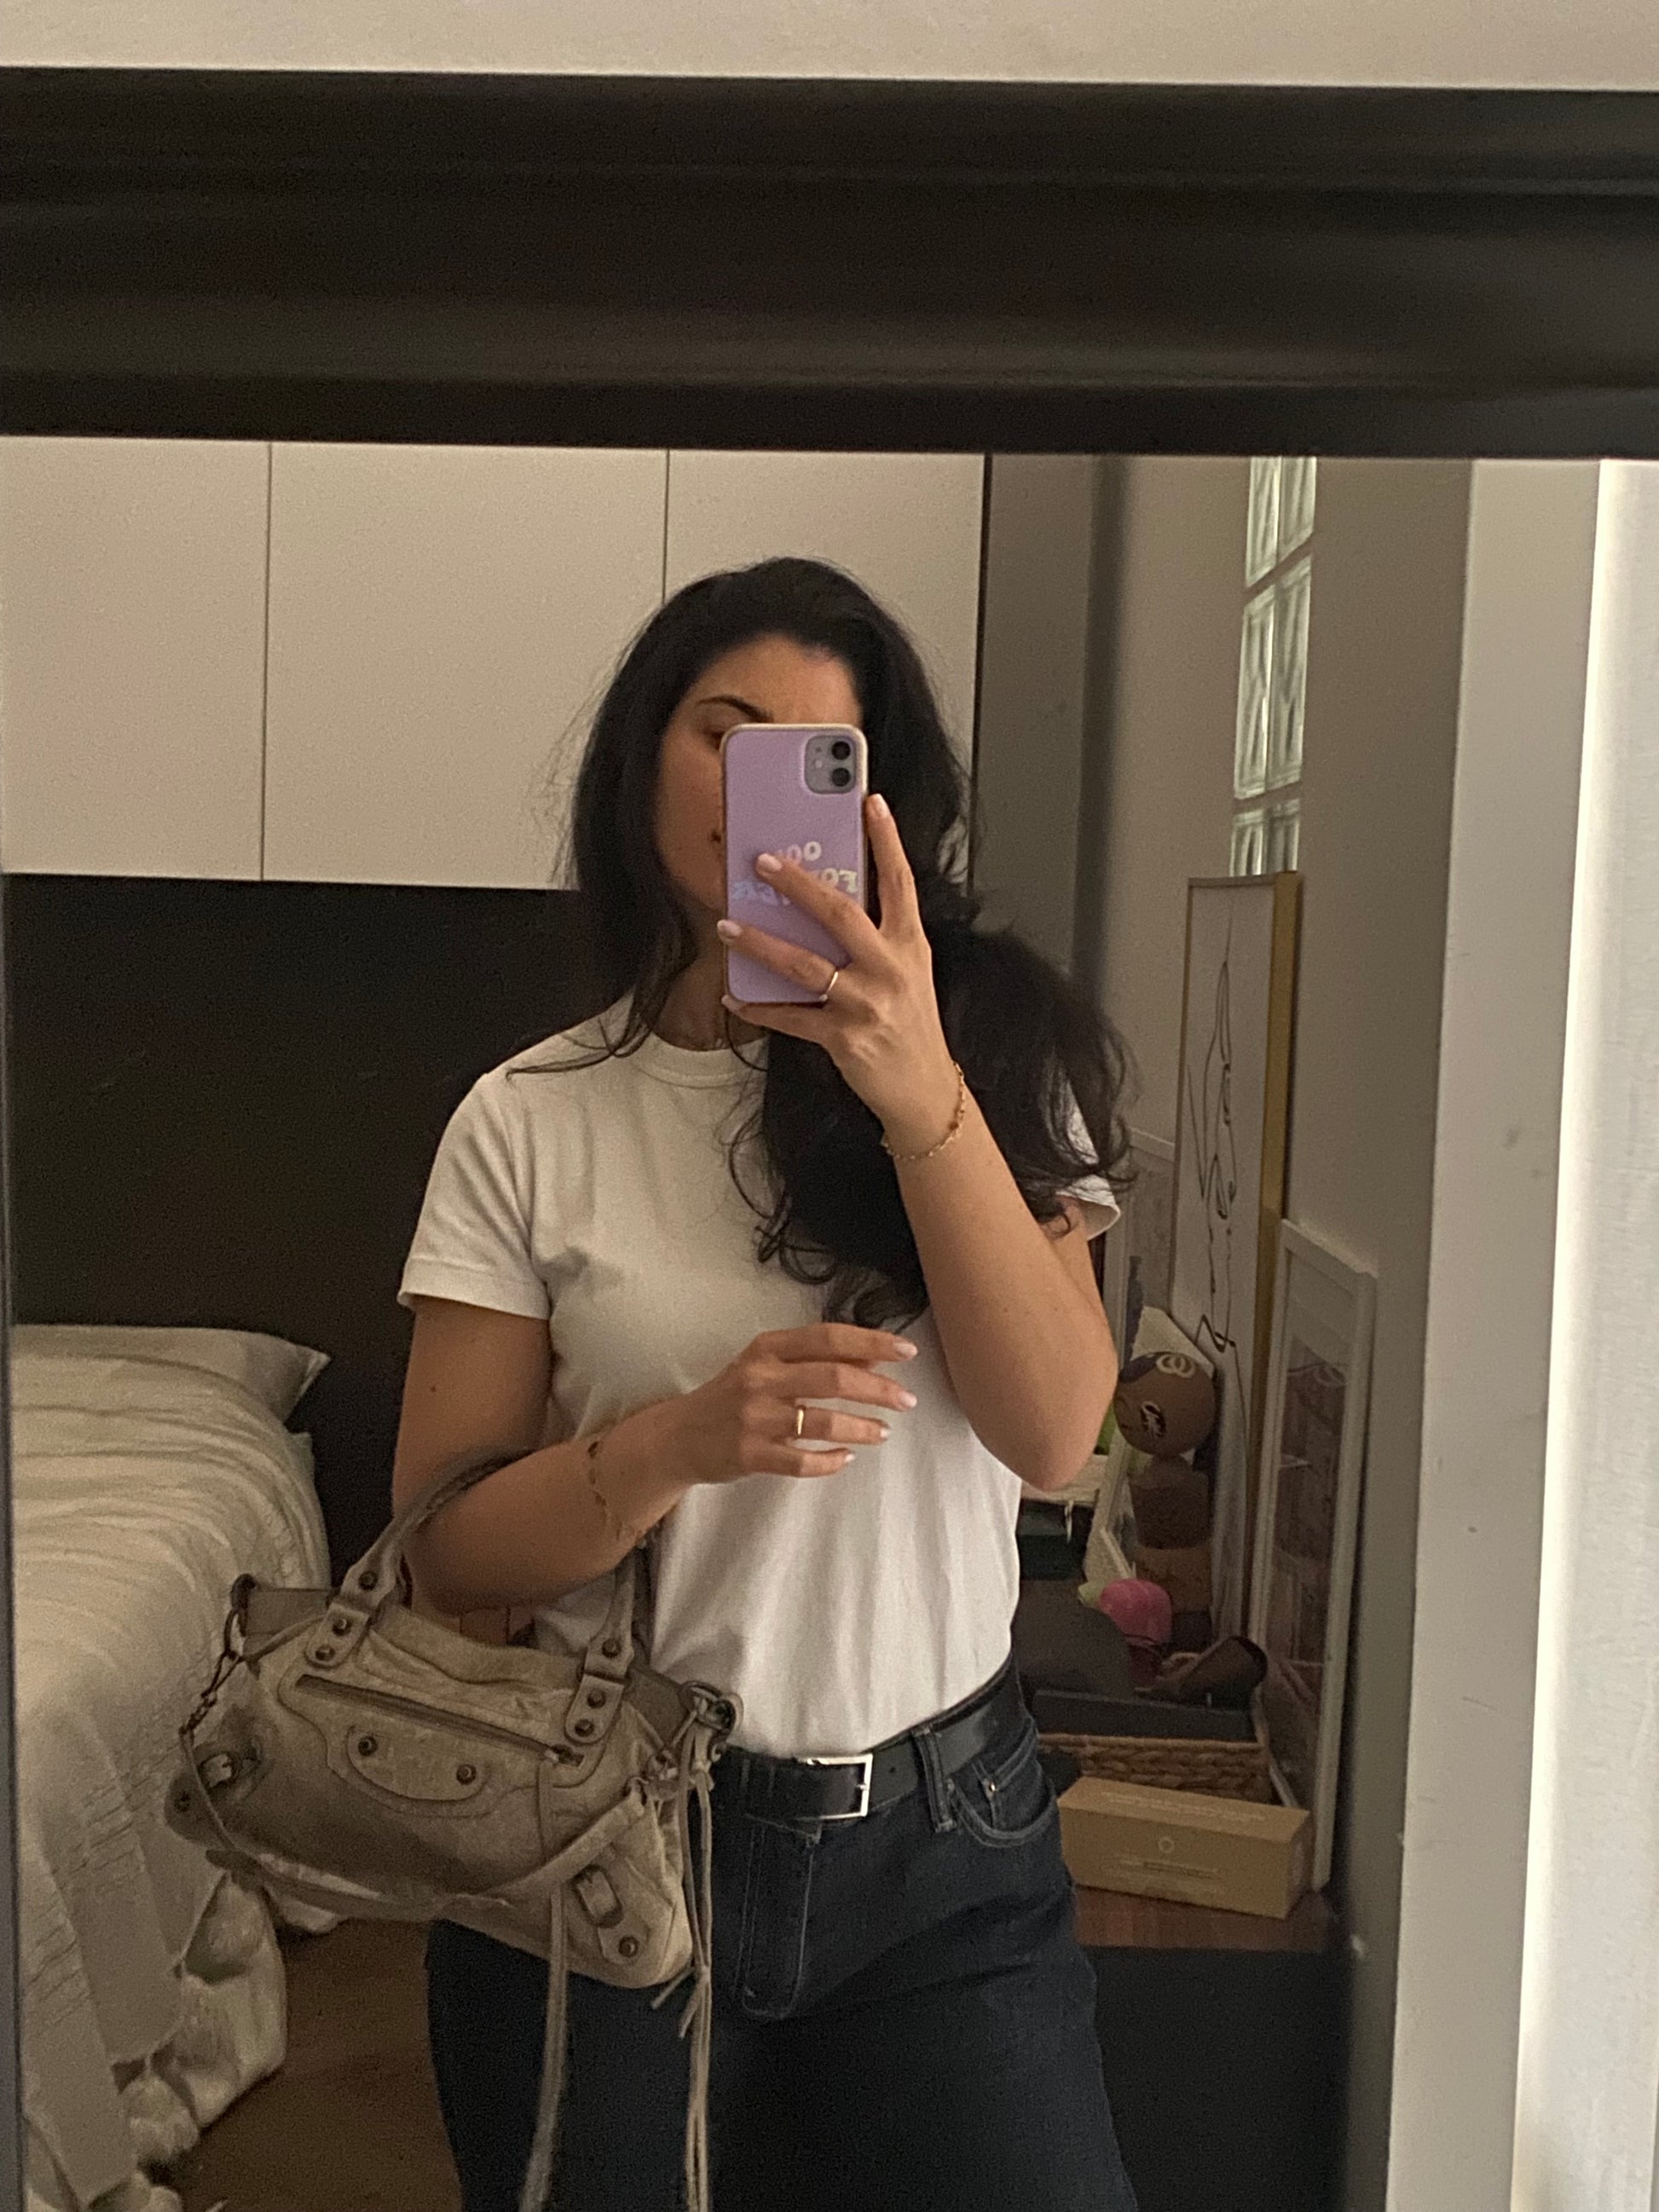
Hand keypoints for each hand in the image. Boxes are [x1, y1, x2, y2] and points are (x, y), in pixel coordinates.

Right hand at [643, 1323, 919, 1485]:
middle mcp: (760, 1378)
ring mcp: (754, 1418)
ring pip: (821, 1423)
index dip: (871, 1343)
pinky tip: (847, 1458)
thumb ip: (816, 1360)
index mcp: (767, 1348)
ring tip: (883, 1432)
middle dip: (878, 1390)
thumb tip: (875, 1361)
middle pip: (832, 1378)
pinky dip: (830, 1462)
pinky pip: (801, 1462)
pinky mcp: (749, 1455)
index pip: (828, 1338)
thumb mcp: (768, 1366)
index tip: (906, 1351)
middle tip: (907, 1400)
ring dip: (861, 1428)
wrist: (679, 1435)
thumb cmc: (733, 1395)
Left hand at [717, 792, 961, 1154]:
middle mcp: (891, 970)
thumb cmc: (910, 1025)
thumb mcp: (907, 972)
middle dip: (798, 884)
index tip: (870, 802)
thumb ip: (875, 937)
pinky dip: (759, 1007)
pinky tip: (734, 994)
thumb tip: (822, 901)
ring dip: (761, 943)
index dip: (886, 841)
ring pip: (805, 966)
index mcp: (909, 945)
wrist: (924, 1091)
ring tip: (728, 924)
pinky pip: (791, 1018)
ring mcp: (867, 1005)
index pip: (900, 883)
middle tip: (761, 860)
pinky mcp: (844, 1039)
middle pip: (841, 915)